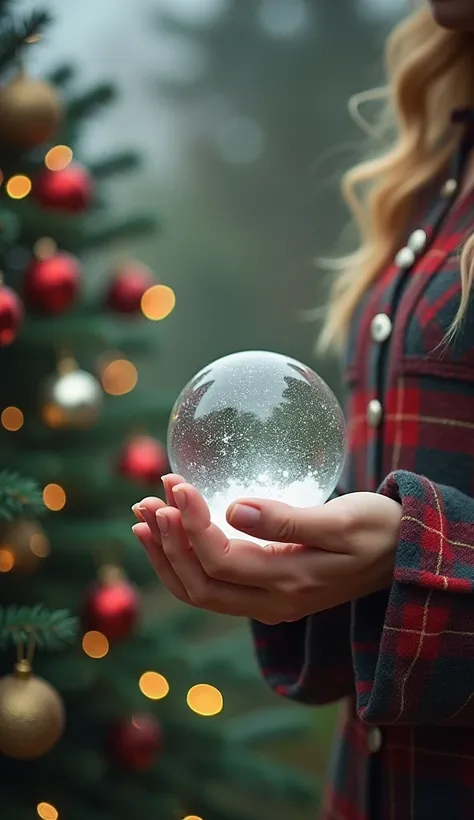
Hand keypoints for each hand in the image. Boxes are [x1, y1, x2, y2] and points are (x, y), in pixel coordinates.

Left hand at [131, 474, 401, 624]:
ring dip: (166, 553)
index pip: (221, 561)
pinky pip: (212, 582)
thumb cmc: (378, 529)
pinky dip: (183, 557)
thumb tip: (233, 509)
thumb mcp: (341, 521)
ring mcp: (267, 599)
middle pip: (197, 585)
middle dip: (166, 544)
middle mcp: (271, 601)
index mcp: (289, 584)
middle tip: (147, 501)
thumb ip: (287, 520)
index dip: (191, 526)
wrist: (402, 551)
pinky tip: (167, 531)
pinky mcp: (266, 587)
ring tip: (143, 513)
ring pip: (199, 588)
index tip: (177, 486)